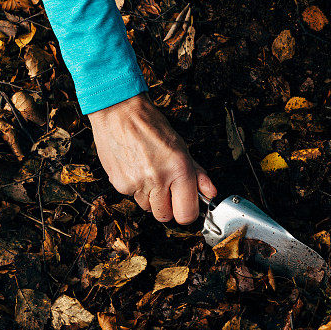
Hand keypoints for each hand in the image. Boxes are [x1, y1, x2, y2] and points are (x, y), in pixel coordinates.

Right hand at [88, 93, 216, 223]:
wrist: (120, 113)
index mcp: (179, 169)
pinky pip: (131, 196)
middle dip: (167, 207)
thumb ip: (197, 174)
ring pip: (147, 207)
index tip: (184, 207)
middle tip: (165, 189)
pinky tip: (135, 168)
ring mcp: (137, 183)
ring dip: (149, 196)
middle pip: (165, 216)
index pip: (186, 214)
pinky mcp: (119, 184)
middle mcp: (159, 179)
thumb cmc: (152, 127)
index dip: (186, 214)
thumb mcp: (182, 148)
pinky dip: (134, 187)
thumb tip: (211, 193)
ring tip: (148, 172)